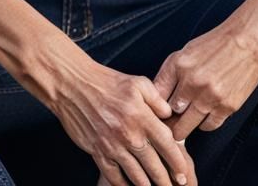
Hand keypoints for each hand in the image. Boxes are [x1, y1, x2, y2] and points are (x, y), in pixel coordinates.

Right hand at [49, 56, 197, 185]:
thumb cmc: (107, 81)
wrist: (73, 86)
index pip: (167, 144)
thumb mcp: (137, 82)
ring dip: (148, 185)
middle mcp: (129, 134)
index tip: (184, 174)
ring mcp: (113, 146)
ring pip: (136, 175)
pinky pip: (114, 176)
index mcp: (141, 116)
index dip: (178, 162)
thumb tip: (170, 114)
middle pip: (154, 165)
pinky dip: (124, 185)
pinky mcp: (98, 152)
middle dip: (166, 180)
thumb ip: (157, 99)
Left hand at [153, 0, 257, 141]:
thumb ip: (171, 73)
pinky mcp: (226, 107)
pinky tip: (204, 116)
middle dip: (168, 120)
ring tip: (184, 123)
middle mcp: (192, 83)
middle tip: (170, 122)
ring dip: (184, 126)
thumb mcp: (187, 51)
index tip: (158, 110)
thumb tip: (158, 96)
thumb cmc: (216, 45)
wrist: (249, 43)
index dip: (155, 105)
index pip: (157, 95)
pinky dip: (204, 124)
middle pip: (170, 115)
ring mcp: (210, 97)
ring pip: (186, 126)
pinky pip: (208, 126)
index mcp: (178, 65)